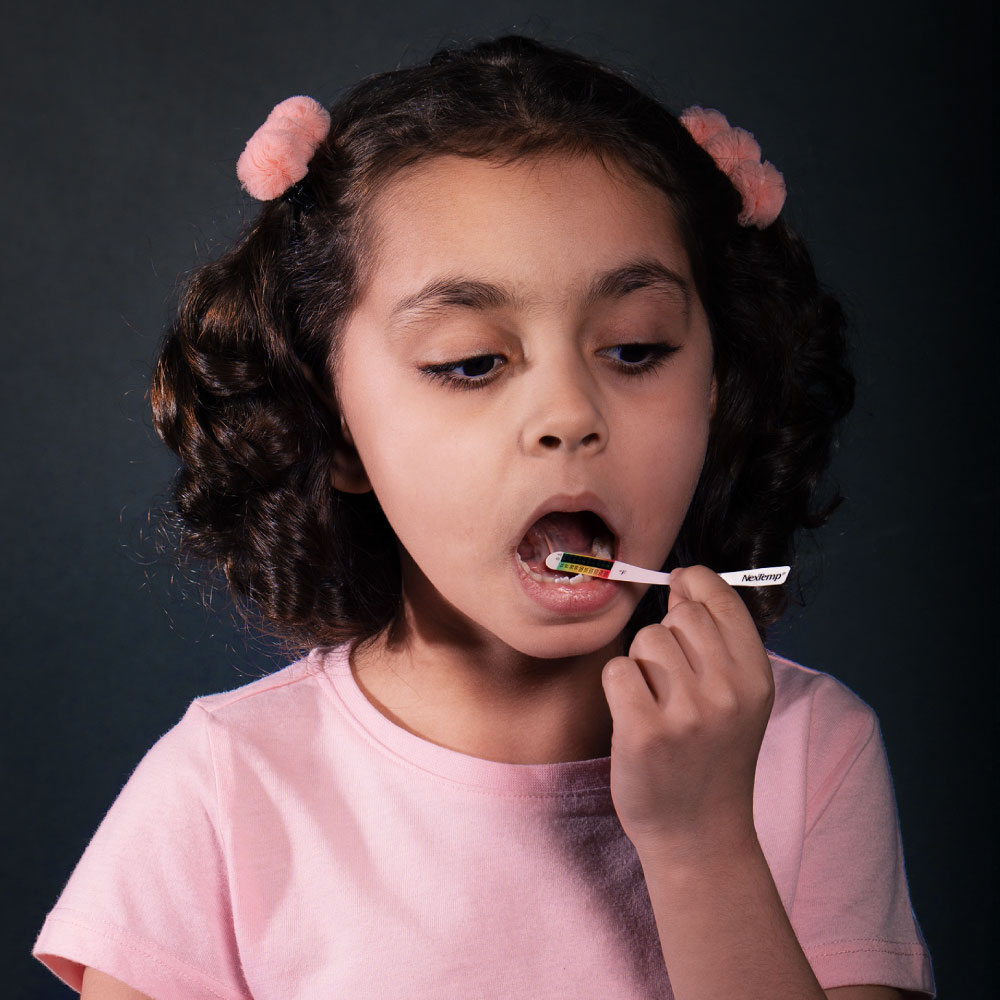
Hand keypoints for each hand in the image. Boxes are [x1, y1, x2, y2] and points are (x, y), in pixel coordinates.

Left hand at [602, 565, 774, 863]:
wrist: (698, 834)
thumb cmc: (711, 756)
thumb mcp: (736, 697)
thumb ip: (717, 637)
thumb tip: (684, 580)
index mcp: (756, 677)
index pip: (721, 597)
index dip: (693, 585)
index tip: (680, 591)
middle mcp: (728, 691)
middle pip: (678, 616)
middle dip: (665, 635)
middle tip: (669, 678)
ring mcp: (687, 713)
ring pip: (645, 640)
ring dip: (640, 665)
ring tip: (656, 703)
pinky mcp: (644, 732)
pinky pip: (617, 670)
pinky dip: (618, 688)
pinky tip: (634, 715)